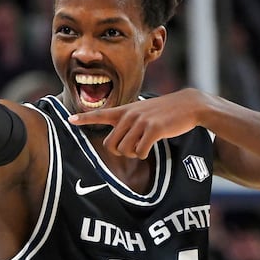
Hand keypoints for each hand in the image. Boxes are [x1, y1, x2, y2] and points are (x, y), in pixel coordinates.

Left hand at [68, 89, 206, 158]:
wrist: (189, 105)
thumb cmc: (165, 111)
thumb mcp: (143, 110)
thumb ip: (129, 120)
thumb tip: (119, 138)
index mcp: (125, 110)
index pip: (100, 114)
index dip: (84, 118)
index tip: (70, 120)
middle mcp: (130, 115)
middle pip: (110, 144)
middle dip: (119, 152)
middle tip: (131, 149)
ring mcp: (141, 122)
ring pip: (124, 150)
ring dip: (133, 154)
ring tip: (142, 147)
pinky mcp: (153, 130)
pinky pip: (140, 152)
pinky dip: (143, 154)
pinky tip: (150, 148)